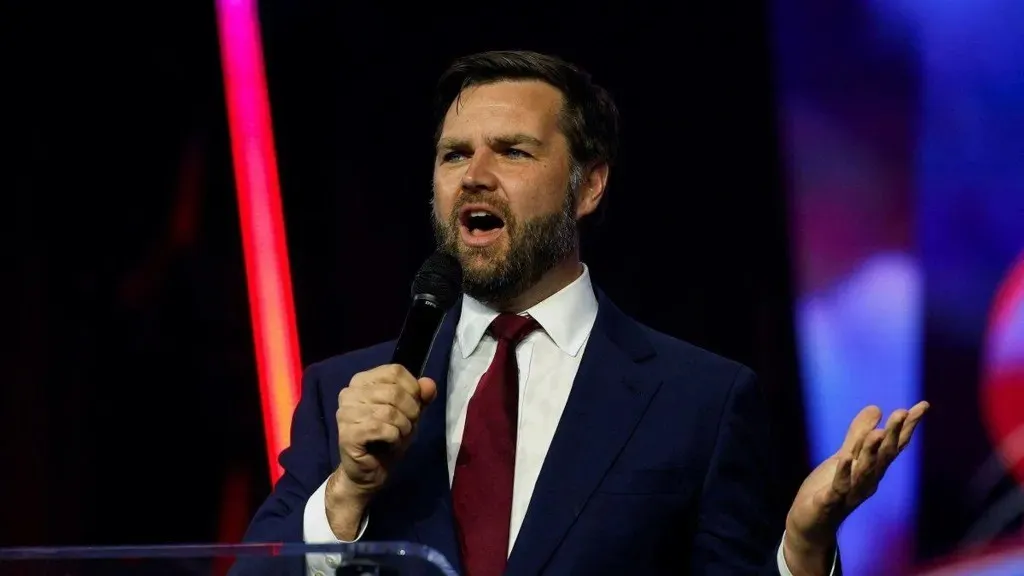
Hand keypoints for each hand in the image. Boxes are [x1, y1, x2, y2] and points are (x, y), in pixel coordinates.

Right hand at [325, 364, 436, 537]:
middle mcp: (349, 393)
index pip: (395, 371)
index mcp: (362, 381)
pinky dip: (394, 438)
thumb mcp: (410, 414)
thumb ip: (420, 397)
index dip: (413, 389)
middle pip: (395, 391)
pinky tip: (389, 444)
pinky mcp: (347, 434)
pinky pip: (382, 429)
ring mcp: (345, 413)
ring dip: (403, 428)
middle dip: (411, 412)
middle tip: (406, 427)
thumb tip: (429, 385)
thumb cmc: (387, 439)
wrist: (369, 472)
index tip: (413, 407)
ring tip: (397, 436)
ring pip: (390, 411)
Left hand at [783, 402, 929, 572]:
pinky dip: (843, 473)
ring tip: (878, 432)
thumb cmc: (830, 489)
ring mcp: (850, 492)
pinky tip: (845, 458)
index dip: (907, 427)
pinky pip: (838, 487)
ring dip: (871, 452)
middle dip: (893, 435)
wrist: (811, 523)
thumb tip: (876, 408)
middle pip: (884, 456)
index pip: (894, 445)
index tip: (922, 406)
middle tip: (903, 412)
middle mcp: (867, 481)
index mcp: (872, 469)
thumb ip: (858, 434)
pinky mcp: (829, 502)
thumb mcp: (844, 457)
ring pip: (864, 471)